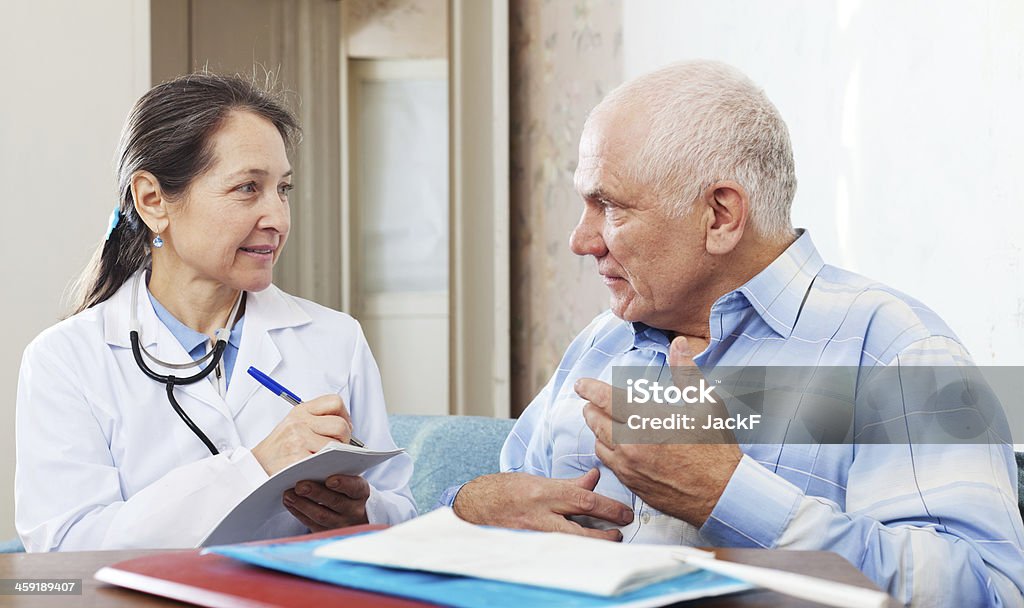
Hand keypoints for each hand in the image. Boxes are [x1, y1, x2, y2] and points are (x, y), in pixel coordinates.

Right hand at [252, 394, 352, 474]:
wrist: (256, 467)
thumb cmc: (279, 449)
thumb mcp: (294, 424)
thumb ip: (317, 420)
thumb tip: (348, 426)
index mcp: (301, 411)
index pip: (335, 402)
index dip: (345, 416)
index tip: (342, 428)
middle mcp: (299, 422)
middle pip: (340, 426)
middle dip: (344, 440)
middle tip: (336, 449)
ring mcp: (298, 439)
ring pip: (336, 445)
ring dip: (336, 455)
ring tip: (326, 459)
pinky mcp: (298, 457)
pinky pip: (326, 461)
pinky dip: (328, 467)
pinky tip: (320, 469)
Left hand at [283, 474, 369, 531]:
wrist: (355, 512)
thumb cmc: (348, 488)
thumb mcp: (350, 478)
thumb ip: (337, 471)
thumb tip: (313, 461)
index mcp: (362, 492)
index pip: (355, 488)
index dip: (344, 484)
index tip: (330, 480)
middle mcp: (355, 511)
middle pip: (335, 502)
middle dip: (316, 493)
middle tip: (300, 486)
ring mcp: (342, 524)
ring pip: (322, 516)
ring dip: (303, 504)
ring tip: (289, 494)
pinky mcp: (328, 533)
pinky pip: (312, 524)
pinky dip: (299, 513)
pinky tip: (290, 503)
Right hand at [452, 469, 632, 540]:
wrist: (472, 506)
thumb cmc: (505, 490)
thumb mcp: (538, 481)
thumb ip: (568, 483)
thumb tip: (594, 477)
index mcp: (544, 493)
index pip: (583, 500)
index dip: (608, 508)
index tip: (625, 514)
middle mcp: (539, 515)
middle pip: (579, 529)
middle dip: (605, 535)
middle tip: (619, 533)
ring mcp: (532, 535)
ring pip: (569, 545)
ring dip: (590, 546)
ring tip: (606, 544)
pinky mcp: (527, 548)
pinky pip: (554, 553)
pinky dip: (571, 553)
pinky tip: (582, 554)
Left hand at [578, 336, 742, 525]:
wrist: (722, 494)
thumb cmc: (716, 447)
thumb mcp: (705, 403)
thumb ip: (686, 372)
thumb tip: (679, 343)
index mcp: (647, 419)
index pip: (606, 398)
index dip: (589, 389)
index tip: (580, 384)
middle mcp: (631, 443)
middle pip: (595, 420)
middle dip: (590, 408)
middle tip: (590, 402)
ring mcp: (629, 466)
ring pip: (598, 442)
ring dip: (596, 429)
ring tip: (601, 421)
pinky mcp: (632, 483)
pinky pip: (608, 463)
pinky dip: (606, 450)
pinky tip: (614, 445)